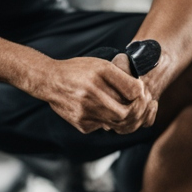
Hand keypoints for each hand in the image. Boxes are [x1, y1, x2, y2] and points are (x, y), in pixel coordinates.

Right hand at [37, 56, 156, 134]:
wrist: (50, 81)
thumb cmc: (78, 71)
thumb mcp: (100, 65)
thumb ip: (121, 77)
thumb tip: (139, 94)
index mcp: (100, 73)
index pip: (134, 91)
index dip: (142, 95)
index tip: (142, 95)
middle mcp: (92, 92)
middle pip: (127, 113)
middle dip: (136, 112)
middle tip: (137, 108)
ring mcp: (86, 111)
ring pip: (117, 124)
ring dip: (125, 120)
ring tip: (124, 110)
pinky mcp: (81, 123)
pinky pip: (102, 127)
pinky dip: (107, 121)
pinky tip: (102, 111)